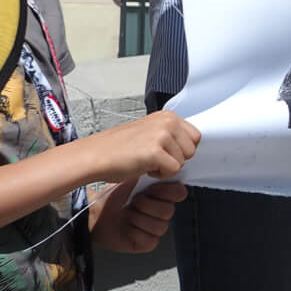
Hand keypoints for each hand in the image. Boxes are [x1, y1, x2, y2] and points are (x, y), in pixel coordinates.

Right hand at [82, 110, 200, 184]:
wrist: (95, 155)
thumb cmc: (118, 147)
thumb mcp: (149, 132)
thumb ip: (168, 134)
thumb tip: (188, 146)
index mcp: (167, 116)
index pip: (195, 136)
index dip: (181, 149)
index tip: (164, 152)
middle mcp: (167, 122)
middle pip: (191, 150)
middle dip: (175, 159)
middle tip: (153, 158)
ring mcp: (162, 135)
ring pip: (183, 162)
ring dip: (166, 167)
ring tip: (145, 161)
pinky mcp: (156, 152)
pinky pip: (173, 171)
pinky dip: (159, 175)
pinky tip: (143, 167)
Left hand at [90, 179, 187, 252]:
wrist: (95, 213)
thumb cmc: (113, 196)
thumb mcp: (132, 177)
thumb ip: (151, 171)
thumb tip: (165, 165)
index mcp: (163, 194)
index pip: (180, 193)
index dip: (166, 192)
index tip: (150, 188)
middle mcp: (162, 211)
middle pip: (168, 211)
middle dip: (146, 205)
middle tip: (134, 201)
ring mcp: (156, 228)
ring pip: (160, 226)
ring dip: (138, 219)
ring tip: (127, 215)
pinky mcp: (147, 243)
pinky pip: (150, 240)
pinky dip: (135, 232)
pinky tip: (127, 228)